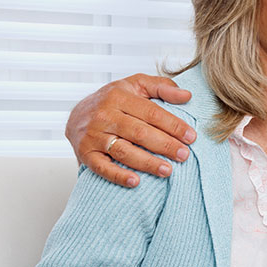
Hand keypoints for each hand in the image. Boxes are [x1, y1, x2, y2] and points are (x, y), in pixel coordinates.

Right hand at [65, 74, 194, 186]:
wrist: (76, 114)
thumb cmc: (114, 100)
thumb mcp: (136, 85)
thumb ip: (162, 87)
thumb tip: (187, 95)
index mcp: (119, 97)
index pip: (152, 113)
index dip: (173, 126)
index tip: (191, 137)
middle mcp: (105, 115)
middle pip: (140, 133)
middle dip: (165, 145)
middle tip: (184, 155)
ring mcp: (94, 135)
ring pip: (124, 151)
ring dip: (147, 163)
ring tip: (168, 170)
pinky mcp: (85, 153)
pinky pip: (102, 167)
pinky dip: (118, 176)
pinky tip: (136, 181)